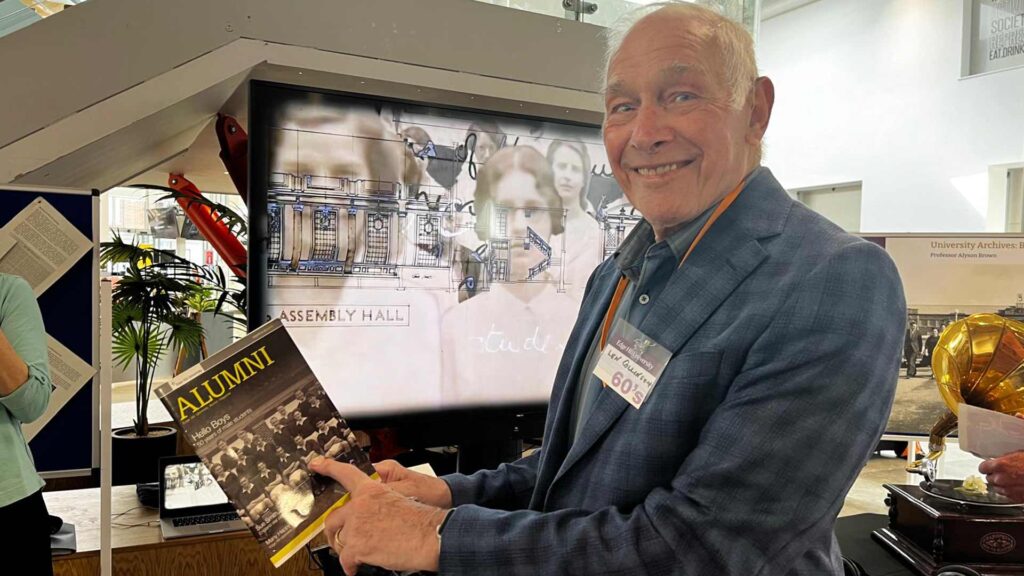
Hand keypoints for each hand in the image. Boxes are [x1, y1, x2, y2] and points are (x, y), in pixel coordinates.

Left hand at [310, 457, 448, 575]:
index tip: (317, 464)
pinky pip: (345, 559)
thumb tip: (366, 513)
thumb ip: (377, 501)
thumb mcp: (398, 499)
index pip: (346, 473)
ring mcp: (356, 525)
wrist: (430, 536)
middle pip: (333, 518)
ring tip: (362, 553)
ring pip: (340, 540)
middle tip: (341, 539)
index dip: (329, 467)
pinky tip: (356, 567)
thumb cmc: (420, 521)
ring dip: (350, 550)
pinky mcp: (357, 545)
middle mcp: (360, 504)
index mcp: (372, 489)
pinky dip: (350, 566)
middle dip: (335, 532)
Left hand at [979, 451, 1023, 502]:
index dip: (987, 467)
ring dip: (1002, 485)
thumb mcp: (1019, 455)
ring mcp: (1007, 490)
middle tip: (1005, 472)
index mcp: (1000, 465)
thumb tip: (1001, 460)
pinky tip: (1018, 486)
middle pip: (989, 478)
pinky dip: (1010, 492)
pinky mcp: (1015, 499)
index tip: (989, 466)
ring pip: (997, 488)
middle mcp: (1000, 479)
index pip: (982, 467)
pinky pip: (1006, 495)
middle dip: (995, 475)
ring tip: (1013, 480)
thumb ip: (1006, 460)